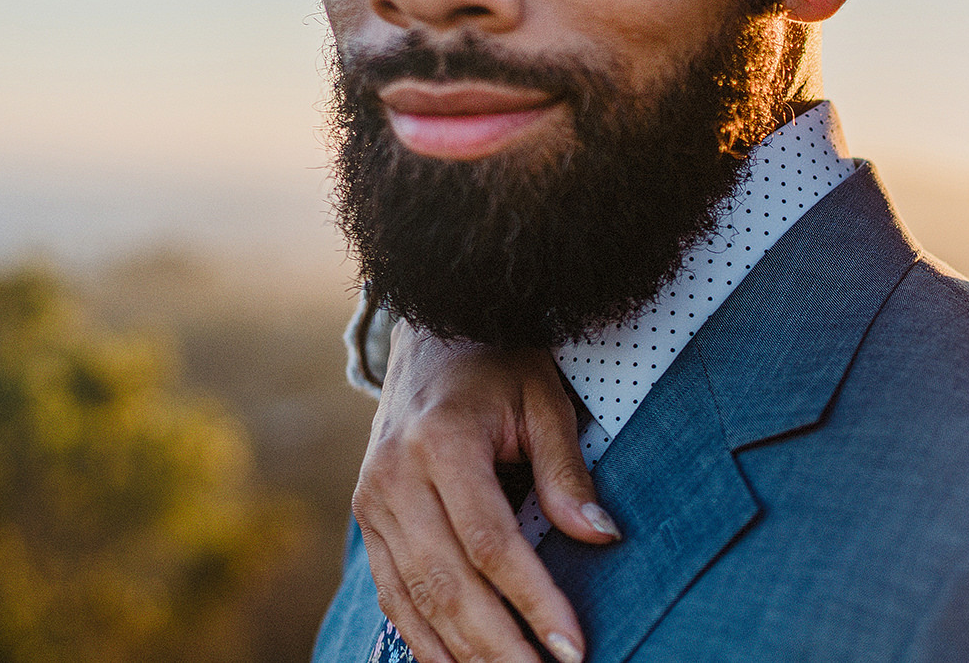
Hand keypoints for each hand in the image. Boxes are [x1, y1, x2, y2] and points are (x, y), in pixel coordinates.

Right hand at [351, 320, 617, 662]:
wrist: (429, 337)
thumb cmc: (500, 366)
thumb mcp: (544, 399)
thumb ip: (567, 470)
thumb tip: (602, 536)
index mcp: (440, 443)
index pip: (490, 544)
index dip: (533, 601)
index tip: (573, 647)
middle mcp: (394, 479)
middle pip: (447, 585)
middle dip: (499, 647)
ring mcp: (372, 504)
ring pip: (415, 601)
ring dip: (463, 655)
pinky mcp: (366, 523)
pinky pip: (393, 597)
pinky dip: (425, 642)